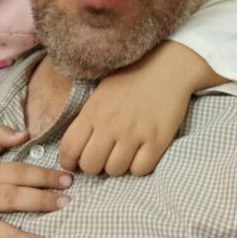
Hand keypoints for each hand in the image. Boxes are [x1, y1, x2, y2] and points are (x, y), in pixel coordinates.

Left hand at [59, 41, 218, 175]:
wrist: (168, 67)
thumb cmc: (132, 78)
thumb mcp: (101, 93)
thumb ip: (87, 119)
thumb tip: (76, 148)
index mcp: (93, 111)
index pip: (69, 149)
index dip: (68, 162)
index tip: (74, 163)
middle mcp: (111, 125)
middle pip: (90, 166)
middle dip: (93, 166)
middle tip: (102, 157)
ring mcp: (134, 134)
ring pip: (115, 170)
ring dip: (117, 166)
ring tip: (123, 152)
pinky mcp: (157, 141)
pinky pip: (140, 170)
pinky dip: (139, 166)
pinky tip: (140, 153)